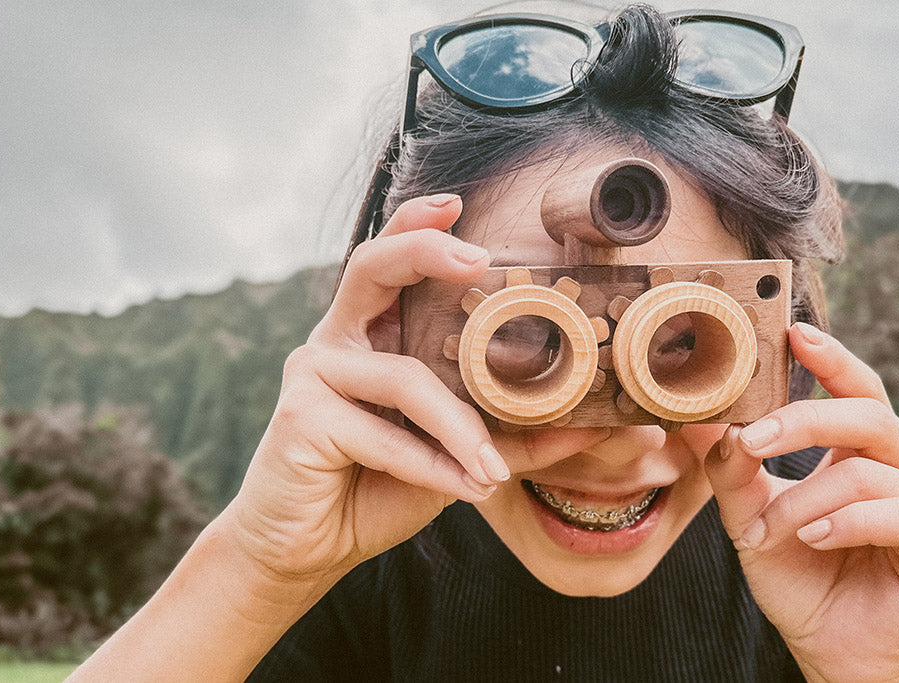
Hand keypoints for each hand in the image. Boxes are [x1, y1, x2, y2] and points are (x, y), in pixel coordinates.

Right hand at [226, 194, 512, 588]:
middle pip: (370, 267)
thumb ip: (514, 435)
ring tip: (496, 470)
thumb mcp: (457, 457)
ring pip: (404, 377)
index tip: (457, 206)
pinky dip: (431, 464)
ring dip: (459, 428)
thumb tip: (598, 424)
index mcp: (372, 335)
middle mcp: (338, 341)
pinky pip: (384, 433)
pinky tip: (464, 489)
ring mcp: (313, 373)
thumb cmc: (379, 489)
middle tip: (478, 260)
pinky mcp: (300, 416)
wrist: (310, 548)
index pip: (390, 263)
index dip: (416, 225)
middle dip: (424, 250)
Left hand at [705, 322, 898, 681]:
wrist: (830, 649)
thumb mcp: (751, 516)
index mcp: (870, 451)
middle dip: (799, 422)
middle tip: (750, 443)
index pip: (858, 389)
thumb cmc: (800, 577)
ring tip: (771, 532)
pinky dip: (845, 522)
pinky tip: (814, 538)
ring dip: (805, 500)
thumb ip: (732, 469)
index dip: (832, 358)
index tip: (794, 333)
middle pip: (864, 415)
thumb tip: (698, 418)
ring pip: (866, 471)